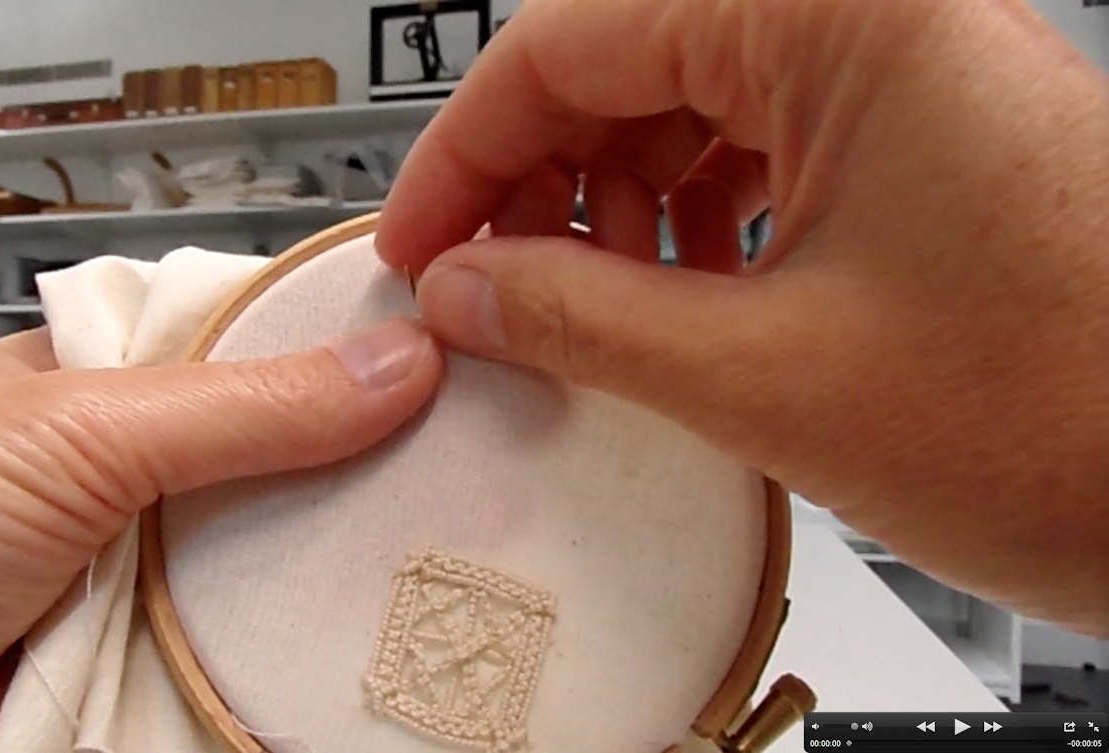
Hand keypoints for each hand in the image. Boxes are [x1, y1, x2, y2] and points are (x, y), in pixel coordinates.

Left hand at [0, 321, 440, 750]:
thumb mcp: (70, 429)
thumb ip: (239, 402)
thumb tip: (393, 363)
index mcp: (106, 396)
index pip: (263, 363)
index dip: (355, 364)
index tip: (455, 367)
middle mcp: (134, 496)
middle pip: (288, 483)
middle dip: (369, 488)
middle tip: (484, 480)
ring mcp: (144, 597)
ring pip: (280, 589)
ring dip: (341, 594)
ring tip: (454, 575)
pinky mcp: (144, 691)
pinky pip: (248, 683)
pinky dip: (296, 681)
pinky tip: (372, 665)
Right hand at [376, 0, 1108, 634]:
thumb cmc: (1075, 422)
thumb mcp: (768, 374)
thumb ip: (579, 317)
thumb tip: (467, 288)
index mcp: (843, 13)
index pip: (569, 39)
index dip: (464, 150)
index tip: (420, 237)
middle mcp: (882, 16)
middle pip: (627, 62)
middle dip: (536, 178)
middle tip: (483, 278)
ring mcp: (912, 73)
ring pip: (691, 102)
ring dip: (612, 202)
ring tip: (578, 299)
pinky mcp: (928, 139)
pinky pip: (762, 145)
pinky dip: (691, 218)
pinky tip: (669, 293)